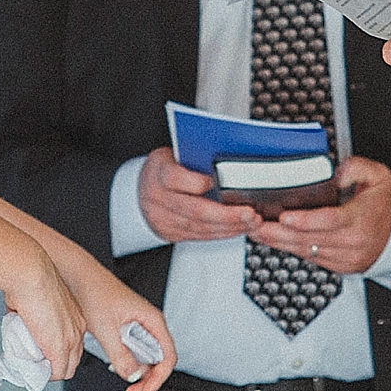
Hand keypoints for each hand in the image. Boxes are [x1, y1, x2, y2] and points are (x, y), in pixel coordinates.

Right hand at [3, 249, 85, 382]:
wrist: (30, 273)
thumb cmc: (29, 277)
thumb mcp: (33, 297)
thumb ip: (30, 311)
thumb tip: (17, 316)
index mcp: (74, 314)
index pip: (72, 343)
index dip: (57, 354)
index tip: (41, 354)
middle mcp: (77, 327)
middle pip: (73, 360)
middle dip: (54, 366)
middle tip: (35, 365)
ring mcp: (70, 338)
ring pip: (66, 369)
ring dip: (48, 372)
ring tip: (31, 369)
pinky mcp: (59, 347)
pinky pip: (56, 372)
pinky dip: (44, 375)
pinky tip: (31, 371)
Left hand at [66, 263, 177, 390]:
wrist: (78, 277)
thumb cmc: (93, 294)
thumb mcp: (106, 329)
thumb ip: (121, 356)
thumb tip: (134, 377)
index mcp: (152, 320)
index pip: (167, 357)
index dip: (158, 379)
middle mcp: (149, 324)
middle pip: (159, 361)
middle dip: (148, 381)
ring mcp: (139, 326)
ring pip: (147, 358)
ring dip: (139, 376)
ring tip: (127, 390)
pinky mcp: (128, 329)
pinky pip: (136, 352)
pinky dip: (130, 366)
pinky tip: (117, 371)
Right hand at [137, 146, 262, 242]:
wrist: (139, 191)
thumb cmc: (164, 168)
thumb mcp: (174, 154)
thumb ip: (195, 157)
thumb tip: (228, 156)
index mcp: (158, 172)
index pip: (174, 178)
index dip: (196, 182)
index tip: (216, 181)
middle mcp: (157, 198)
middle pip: (194, 210)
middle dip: (226, 214)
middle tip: (249, 213)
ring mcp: (163, 219)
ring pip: (200, 227)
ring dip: (229, 227)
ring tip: (251, 222)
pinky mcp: (170, 233)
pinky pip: (200, 236)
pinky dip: (222, 233)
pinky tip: (237, 228)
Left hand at [252, 154, 390, 274]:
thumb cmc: (383, 204)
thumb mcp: (378, 176)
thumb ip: (356, 168)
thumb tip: (335, 173)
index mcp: (361, 220)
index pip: (330, 221)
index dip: (305, 220)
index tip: (284, 217)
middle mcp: (353, 243)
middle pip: (311, 239)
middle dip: (279, 234)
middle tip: (256, 225)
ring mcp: (346, 258)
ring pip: (307, 251)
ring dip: (280, 243)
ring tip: (258, 232)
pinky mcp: (340, 267)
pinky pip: (311, 258)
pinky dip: (292, 249)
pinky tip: (275, 240)